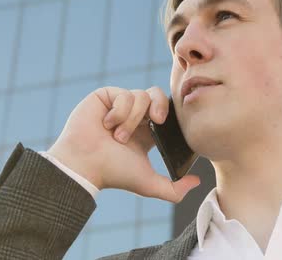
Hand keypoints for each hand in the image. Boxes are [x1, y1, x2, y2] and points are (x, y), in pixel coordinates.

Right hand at [47, 86, 199, 202]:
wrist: (84, 165)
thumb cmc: (113, 173)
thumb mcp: (148, 183)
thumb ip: (174, 189)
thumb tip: (197, 182)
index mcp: (148, 131)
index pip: (167, 111)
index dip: (171, 113)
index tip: (167, 125)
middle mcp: (135, 115)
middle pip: (158, 95)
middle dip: (160, 106)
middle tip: (156, 121)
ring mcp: (119, 104)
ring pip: (141, 96)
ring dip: (133, 118)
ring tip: (119, 136)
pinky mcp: (106, 96)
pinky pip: (124, 93)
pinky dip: (120, 110)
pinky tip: (107, 124)